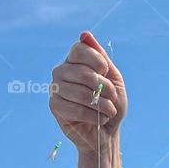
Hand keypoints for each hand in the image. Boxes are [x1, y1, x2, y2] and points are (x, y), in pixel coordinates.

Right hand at [50, 31, 126, 153]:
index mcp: (73, 61)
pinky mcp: (55, 107)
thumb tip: (84, 34)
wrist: (107, 133)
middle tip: (112, 98)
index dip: (97, 61)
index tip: (106, 72)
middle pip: (82, 72)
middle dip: (104, 87)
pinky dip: (93, 116)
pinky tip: (99, 119)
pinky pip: (75, 109)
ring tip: (109, 111)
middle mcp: (61, 71)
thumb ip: (101, 57)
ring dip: (101, 105)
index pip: (80, 49)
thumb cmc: (110, 105)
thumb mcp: (113, 79)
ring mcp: (55, 88)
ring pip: (80, 93)